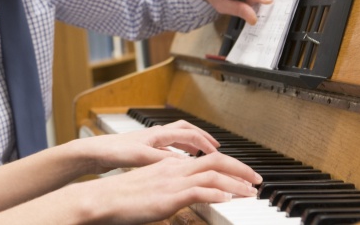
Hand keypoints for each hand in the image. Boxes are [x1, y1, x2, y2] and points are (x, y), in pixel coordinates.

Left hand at [77, 120, 220, 174]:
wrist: (94, 152)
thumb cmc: (114, 151)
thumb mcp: (141, 157)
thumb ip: (163, 160)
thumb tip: (184, 163)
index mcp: (158, 134)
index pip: (190, 134)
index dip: (206, 143)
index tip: (218, 152)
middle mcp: (156, 135)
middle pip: (185, 131)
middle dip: (202, 138)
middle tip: (215, 147)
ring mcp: (149, 141)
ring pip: (176, 139)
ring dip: (190, 144)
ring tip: (200, 154)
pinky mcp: (143, 149)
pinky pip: (167, 148)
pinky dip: (177, 153)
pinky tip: (177, 163)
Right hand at [80, 152, 261, 223]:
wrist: (102, 199)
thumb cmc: (122, 198)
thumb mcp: (151, 190)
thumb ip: (169, 189)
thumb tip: (183, 197)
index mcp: (170, 166)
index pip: (207, 159)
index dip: (229, 165)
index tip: (244, 174)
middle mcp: (174, 169)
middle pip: (216, 161)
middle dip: (241, 169)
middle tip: (257, 180)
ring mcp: (172, 181)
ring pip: (213, 174)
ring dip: (237, 182)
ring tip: (251, 192)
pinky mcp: (168, 196)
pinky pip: (199, 190)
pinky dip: (217, 193)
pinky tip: (228, 198)